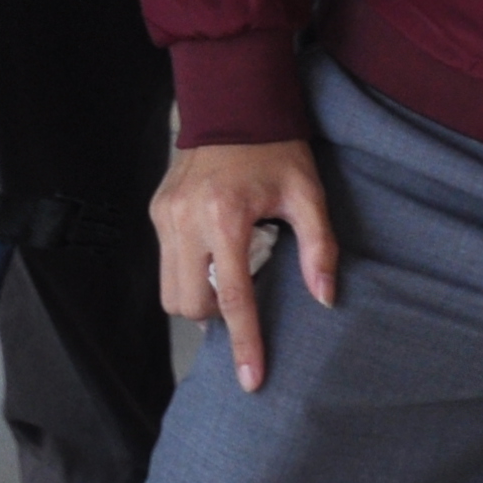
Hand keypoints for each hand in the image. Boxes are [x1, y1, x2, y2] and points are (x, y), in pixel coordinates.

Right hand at [150, 140, 338, 395]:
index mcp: (226, 216)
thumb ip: (319, 248)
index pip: (233, 297)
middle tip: (244, 300)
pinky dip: (188, 274)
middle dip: (217, 318)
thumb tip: (325, 299)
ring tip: (227, 279)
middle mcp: (186, 218)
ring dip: (199, 299)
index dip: (245, 343)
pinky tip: (211, 256)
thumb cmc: (275, 148)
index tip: (252, 380)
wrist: (233, 101)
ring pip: (170, 291)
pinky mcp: (156, 210)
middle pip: (190, 304)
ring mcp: (165, 215)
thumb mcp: (307, 193)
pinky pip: (165, 264)